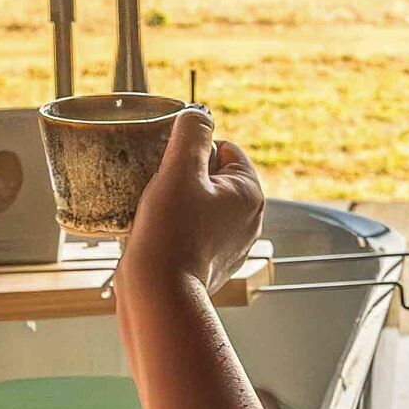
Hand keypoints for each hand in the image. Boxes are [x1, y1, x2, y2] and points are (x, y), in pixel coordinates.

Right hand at [120, 110, 262, 294]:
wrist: (158, 293)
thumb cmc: (170, 231)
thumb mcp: (179, 170)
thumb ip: (191, 134)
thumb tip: (198, 114)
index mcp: (250, 194)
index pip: (224, 149)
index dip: (193, 151)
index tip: (171, 168)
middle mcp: (249, 221)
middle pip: (212, 177)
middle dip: (184, 177)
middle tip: (161, 189)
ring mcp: (232, 245)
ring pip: (200, 204)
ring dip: (177, 202)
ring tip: (157, 213)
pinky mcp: (211, 264)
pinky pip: (192, 231)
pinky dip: (175, 228)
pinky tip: (158, 234)